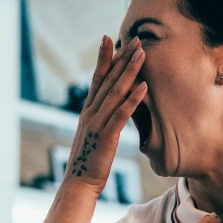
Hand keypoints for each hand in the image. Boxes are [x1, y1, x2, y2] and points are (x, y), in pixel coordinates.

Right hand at [63, 35, 146, 193]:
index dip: (104, 58)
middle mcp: (90, 113)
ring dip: (130, 71)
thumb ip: (102, 120)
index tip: (110, 38)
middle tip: (134, 39)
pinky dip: (133, 99)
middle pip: (107, 79)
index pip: (97, 79)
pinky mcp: (106, 137)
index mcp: (88, 111)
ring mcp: (97, 123)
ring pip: (115, 92)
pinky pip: (121, 114)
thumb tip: (112, 110)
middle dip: (121, 58)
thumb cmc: (90, 162)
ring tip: (142, 54)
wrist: (79, 184)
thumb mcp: (95, 135)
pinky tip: (143, 86)